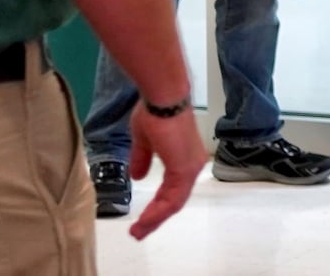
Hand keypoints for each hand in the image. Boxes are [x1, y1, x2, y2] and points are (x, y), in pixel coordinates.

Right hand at [127, 104, 207, 239]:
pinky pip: (172, 199)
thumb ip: (143, 159)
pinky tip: (144, 221)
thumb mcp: (145, 140)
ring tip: (137, 232)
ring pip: (173, 203)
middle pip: (175, 200)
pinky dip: (158, 212)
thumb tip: (138, 176)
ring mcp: (190, 168)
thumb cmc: (155, 113)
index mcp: (184, 157)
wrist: (163, 98)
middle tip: (139, 232)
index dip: (158, 205)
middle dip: (155, 217)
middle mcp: (192, 164)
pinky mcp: (184, 170)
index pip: (173, 189)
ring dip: (154, 219)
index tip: (143, 219)